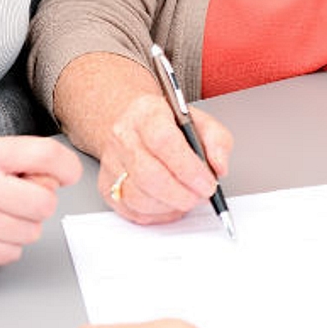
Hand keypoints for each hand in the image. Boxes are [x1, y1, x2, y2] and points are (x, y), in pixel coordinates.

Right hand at [0, 135, 82, 269]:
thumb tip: (57, 181)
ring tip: (5, 216)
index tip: (67, 175)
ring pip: (31, 232)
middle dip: (43, 205)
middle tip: (27, 201)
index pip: (44, 153)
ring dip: (26, 228)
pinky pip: (11, 253)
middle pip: (43, 202)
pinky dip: (8, 247)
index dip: (67, 167)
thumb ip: (32, 160)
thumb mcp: (0, 154)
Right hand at [98, 94, 232, 225]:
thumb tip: (219, 168)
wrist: (135, 125)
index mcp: (146, 113)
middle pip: (148, 174)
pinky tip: (170, 203)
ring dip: (170, 206)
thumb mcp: (201, 122)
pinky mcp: (107, 186)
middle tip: (201, 197)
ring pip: (138, 197)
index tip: (208, 184)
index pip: (164, 142)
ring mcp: (111, 162)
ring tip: (187, 198)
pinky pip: (132, 211)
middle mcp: (122, 136)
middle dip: (181, 194)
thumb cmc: (168, 125)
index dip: (188, 169)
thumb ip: (217, 142)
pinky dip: (157, 214)